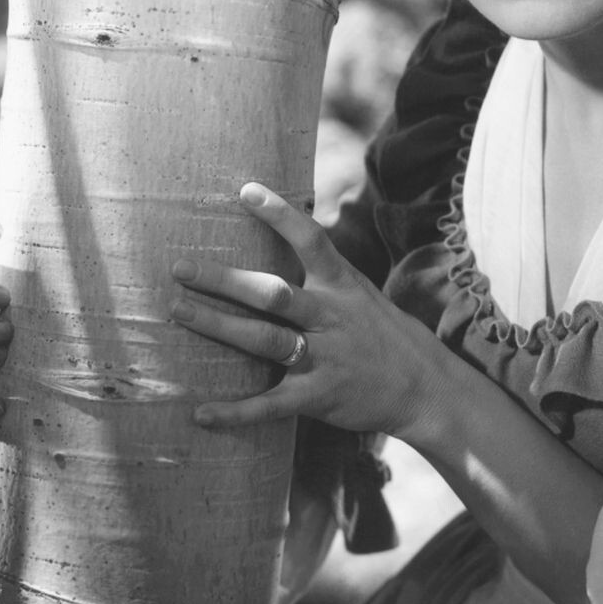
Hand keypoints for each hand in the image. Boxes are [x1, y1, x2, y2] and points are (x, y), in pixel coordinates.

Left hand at [170, 182, 446, 437]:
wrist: (425, 385)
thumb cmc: (382, 332)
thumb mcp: (359, 292)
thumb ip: (323, 272)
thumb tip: (286, 234)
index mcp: (341, 285)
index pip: (310, 239)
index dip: (279, 214)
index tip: (246, 190)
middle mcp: (331, 316)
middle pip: (273, 293)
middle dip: (225, 280)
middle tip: (181, 268)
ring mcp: (325, 357)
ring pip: (265, 340)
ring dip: (218, 326)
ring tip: (178, 312)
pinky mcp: (319, 396)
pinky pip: (270, 405)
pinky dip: (234, 412)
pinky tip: (200, 412)